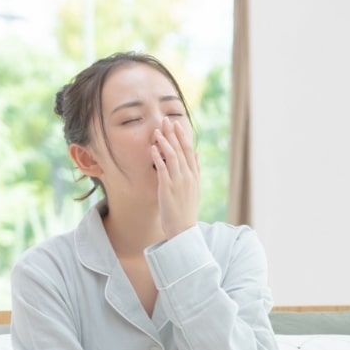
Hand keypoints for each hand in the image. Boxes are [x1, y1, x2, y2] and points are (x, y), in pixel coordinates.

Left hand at [151, 116, 199, 238]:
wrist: (183, 228)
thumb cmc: (186, 209)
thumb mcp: (195, 188)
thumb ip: (196, 170)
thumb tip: (197, 154)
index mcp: (194, 175)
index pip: (189, 151)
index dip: (183, 136)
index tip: (177, 124)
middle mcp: (187, 176)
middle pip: (181, 150)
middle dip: (173, 134)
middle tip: (166, 120)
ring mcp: (178, 181)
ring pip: (172, 156)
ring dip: (164, 142)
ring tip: (157, 131)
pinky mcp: (167, 188)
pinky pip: (162, 169)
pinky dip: (157, 157)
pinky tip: (152, 148)